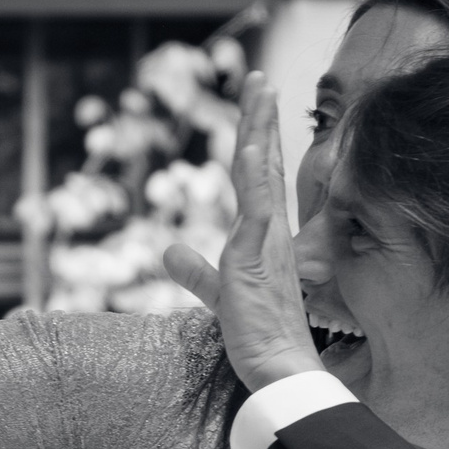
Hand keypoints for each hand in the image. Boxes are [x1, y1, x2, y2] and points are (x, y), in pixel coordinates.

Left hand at [164, 73, 322, 395]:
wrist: (279, 369)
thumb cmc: (258, 335)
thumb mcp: (218, 293)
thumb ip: (194, 270)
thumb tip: (169, 250)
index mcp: (263, 236)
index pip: (262, 178)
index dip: (258, 139)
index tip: (259, 104)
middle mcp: (269, 232)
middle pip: (266, 163)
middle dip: (262, 120)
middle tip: (260, 78)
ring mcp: (266, 242)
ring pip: (263, 175)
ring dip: (260, 132)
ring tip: (260, 92)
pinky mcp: (257, 259)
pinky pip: (258, 212)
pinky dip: (253, 180)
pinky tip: (249, 151)